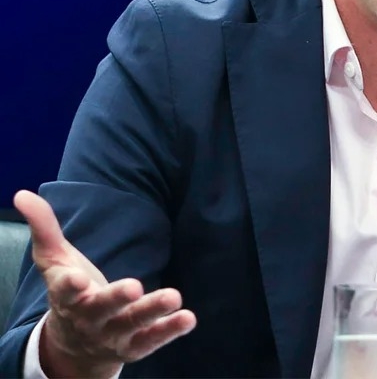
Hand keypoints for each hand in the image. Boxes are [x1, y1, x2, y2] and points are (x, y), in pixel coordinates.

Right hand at [13, 190, 196, 378]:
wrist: (75, 347)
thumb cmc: (70, 292)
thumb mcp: (55, 261)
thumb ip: (44, 228)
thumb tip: (22, 194)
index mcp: (68, 297)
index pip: (65, 292)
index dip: (69, 285)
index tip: (76, 278)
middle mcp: (89, 319)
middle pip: (101, 309)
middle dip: (116, 298)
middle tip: (134, 285)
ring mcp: (112, 335)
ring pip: (132, 325)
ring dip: (152, 312)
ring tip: (174, 296)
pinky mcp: (133, 346)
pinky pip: (151, 340)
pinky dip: (168, 330)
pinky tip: (188, 318)